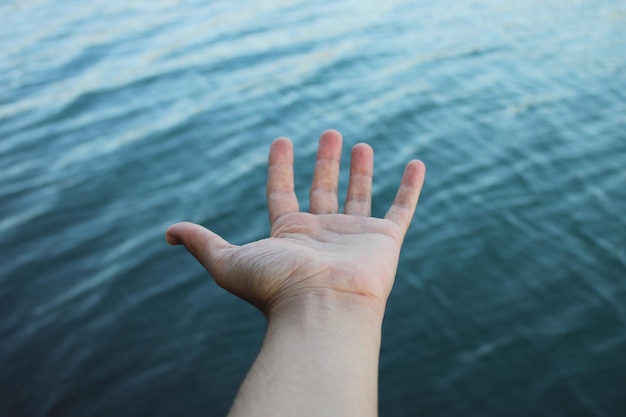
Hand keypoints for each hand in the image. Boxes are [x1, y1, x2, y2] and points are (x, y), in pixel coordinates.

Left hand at [166, 130, 424, 317]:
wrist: (323, 307)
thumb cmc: (276, 287)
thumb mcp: (228, 262)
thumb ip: (201, 244)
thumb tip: (166, 232)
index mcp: (290, 234)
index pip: (283, 193)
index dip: (280, 167)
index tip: (281, 140)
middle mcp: (323, 233)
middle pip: (323, 189)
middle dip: (324, 162)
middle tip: (328, 133)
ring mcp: (355, 235)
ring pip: (359, 194)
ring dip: (359, 169)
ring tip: (359, 143)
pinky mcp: (386, 239)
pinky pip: (403, 207)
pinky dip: (411, 187)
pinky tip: (417, 164)